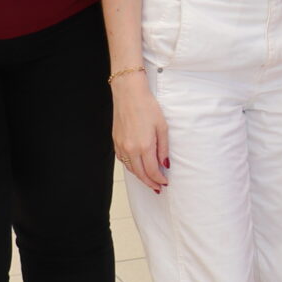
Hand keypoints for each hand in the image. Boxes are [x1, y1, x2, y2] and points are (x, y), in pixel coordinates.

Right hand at [112, 70, 169, 193]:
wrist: (128, 93)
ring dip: (140, 176)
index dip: (159, 179)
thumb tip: (165, 164)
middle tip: (157, 187)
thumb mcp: (162, 127)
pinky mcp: (115, 141)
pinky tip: (137, 167)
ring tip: (149, 180)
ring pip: (130, 168)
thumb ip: (163, 148)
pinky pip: (123, 160)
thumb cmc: (147, 106)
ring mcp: (121, 145)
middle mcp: (130, 149)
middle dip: (150, 182)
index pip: (152, 171)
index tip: (165, 183)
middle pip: (140, 173)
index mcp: (144, 146)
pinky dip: (131, 167)